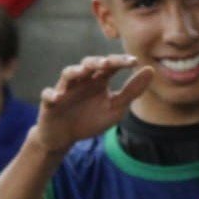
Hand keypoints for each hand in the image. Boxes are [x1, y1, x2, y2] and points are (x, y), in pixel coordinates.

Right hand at [33, 56, 154, 155]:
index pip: (110, 65)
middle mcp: (81, 80)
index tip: (134, 62)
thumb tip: (150, 70)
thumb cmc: (91, 119)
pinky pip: (48, 95)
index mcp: (98, 80)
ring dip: (75, 71)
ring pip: (68, 74)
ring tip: (83, 71)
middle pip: (88, 64)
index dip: (120, 61)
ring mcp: (64, 89)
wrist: (65, 137)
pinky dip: (51, 95)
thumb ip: (131, 91)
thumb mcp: (116, 107)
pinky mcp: (50, 102)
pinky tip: (57, 98)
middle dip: (97, 62)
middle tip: (108, 63)